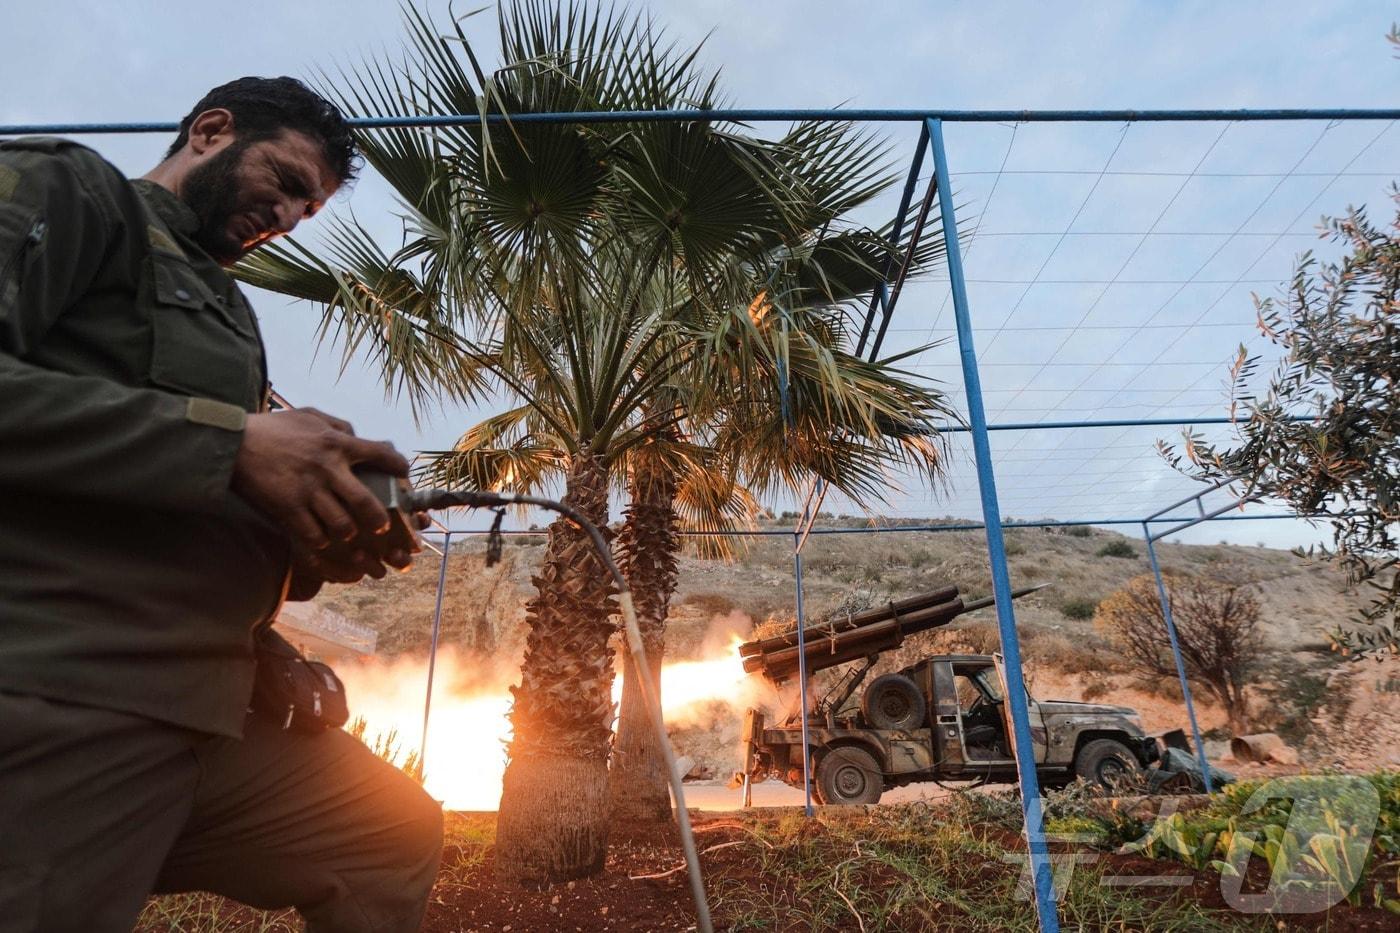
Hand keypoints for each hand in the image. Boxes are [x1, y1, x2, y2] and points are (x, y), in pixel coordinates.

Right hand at [231, 409, 410, 557]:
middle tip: (381, 527)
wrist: (231, 443)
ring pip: (342, 526)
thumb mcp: (310, 416)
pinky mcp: (288, 508)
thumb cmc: (273, 428)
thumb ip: (339, 426)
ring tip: (347, 533)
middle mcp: (328, 468)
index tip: (403, 477)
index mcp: (336, 442)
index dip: (399, 468)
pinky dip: (321, 540)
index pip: (382, 455)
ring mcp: (308, 491)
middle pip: (368, 504)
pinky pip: (314, 535)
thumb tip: (361, 437)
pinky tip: (321, 536)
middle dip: (380, 522)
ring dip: (348, 534)